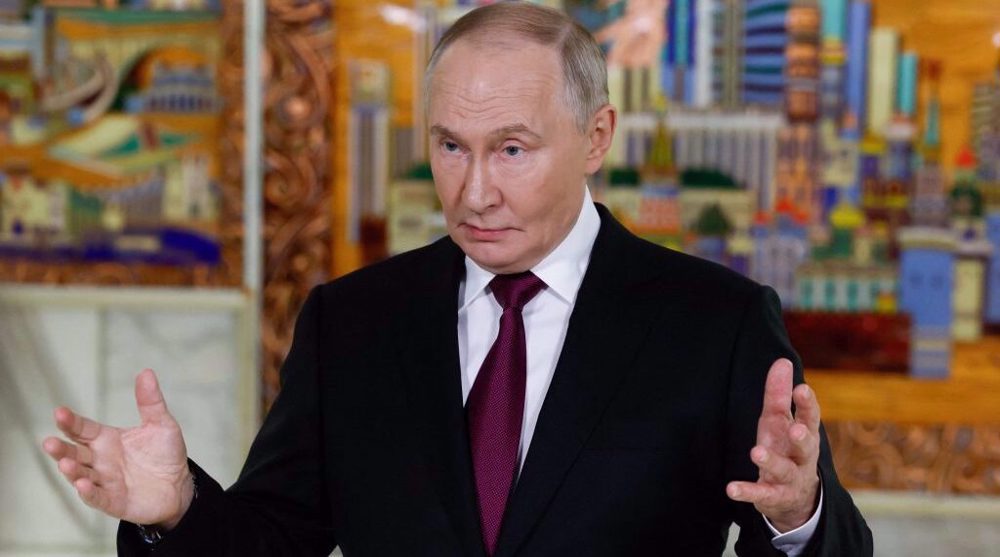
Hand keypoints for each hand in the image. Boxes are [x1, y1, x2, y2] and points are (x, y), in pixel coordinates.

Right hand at [42, 369, 193, 528]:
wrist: (179, 486)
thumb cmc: (165, 454)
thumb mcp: (161, 424)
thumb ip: (150, 402)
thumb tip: (146, 372)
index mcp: (106, 439)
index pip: (82, 429)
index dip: (70, 422)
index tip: (59, 412)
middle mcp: (100, 460)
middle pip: (74, 452)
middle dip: (60, 448)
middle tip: (49, 442)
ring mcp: (104, 481)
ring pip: (80, 475)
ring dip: (71, 470)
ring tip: (64, 462)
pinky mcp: (114, 501)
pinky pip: (97, 497)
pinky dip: (88, 492)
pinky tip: (83, 484)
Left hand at [726, 359, 820, 532]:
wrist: (796, 497)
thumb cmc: (786, 448)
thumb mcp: (780, 421)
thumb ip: (779, 394)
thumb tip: (783, 361)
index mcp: (805, 435)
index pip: (810, 418)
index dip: (807, 404)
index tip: (802, 389)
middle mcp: (801, 458)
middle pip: (806, 448)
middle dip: (802, 439)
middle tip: (796, 430)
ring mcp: (789, 479)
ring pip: (784, 471)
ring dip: (771, 462)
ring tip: (756, 453)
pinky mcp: (773, 496)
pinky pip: (761, 495)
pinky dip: (747, 492)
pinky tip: (732, 488)